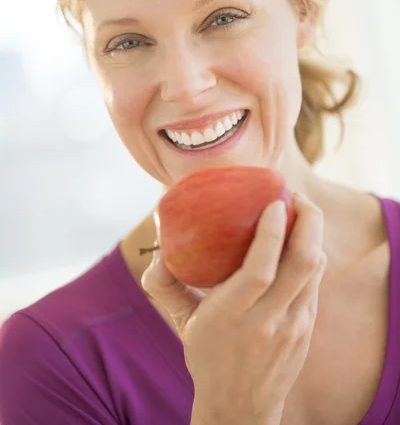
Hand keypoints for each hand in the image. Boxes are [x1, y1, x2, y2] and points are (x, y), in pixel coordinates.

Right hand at [142, 194, 325, 424]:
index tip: (274, 203)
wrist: (240, 408)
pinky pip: (315, 281)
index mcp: (231, 316)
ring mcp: (294, 326)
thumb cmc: (207, 357)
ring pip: (315, 270)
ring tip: (298, 212)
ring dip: (312, 234)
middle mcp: (269, 320)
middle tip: (295, 196)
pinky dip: (310, 254)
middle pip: (303, 262)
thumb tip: (157, 245)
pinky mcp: (307, 328)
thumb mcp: (181, 322)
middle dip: (308, 221)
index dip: (272, 232)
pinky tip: (299, 241)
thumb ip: (165, 283)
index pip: (261, 270)